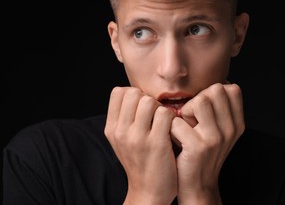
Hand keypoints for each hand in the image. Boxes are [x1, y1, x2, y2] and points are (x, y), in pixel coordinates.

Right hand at [105, 86, 177, 204]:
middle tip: (154, 115)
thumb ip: (124, 117)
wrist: (149, 191)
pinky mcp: (156, 144)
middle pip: (134, 93)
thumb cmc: (139, 161)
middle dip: (147, 99)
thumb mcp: (122, 140)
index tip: (142, 108)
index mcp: (111, 128)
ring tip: (163, 122)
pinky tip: (172, 130)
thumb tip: (135, 93)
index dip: (133, 94)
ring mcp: (137, 138)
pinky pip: (165, 114)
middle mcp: (120, 131)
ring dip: (160, 108)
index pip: (118, 91)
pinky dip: (172, 118)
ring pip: (149, 101)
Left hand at [170, 83, 244, 203]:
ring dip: (185, 111)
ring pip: (200, 100)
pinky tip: (175, 139)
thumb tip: (209, 83)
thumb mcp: (216, 130)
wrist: (197, 185)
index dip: (212, 92)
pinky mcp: (198, 146)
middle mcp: (230, 129)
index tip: (203, 109)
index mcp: (236, 123)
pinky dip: (171, 127)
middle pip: (216, 89)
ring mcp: (216, 138)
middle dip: (197, 100)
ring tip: (184, 127)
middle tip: (191, 119)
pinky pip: (177, 121)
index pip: (231, 88)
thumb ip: (216, 109)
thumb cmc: (199, 152)